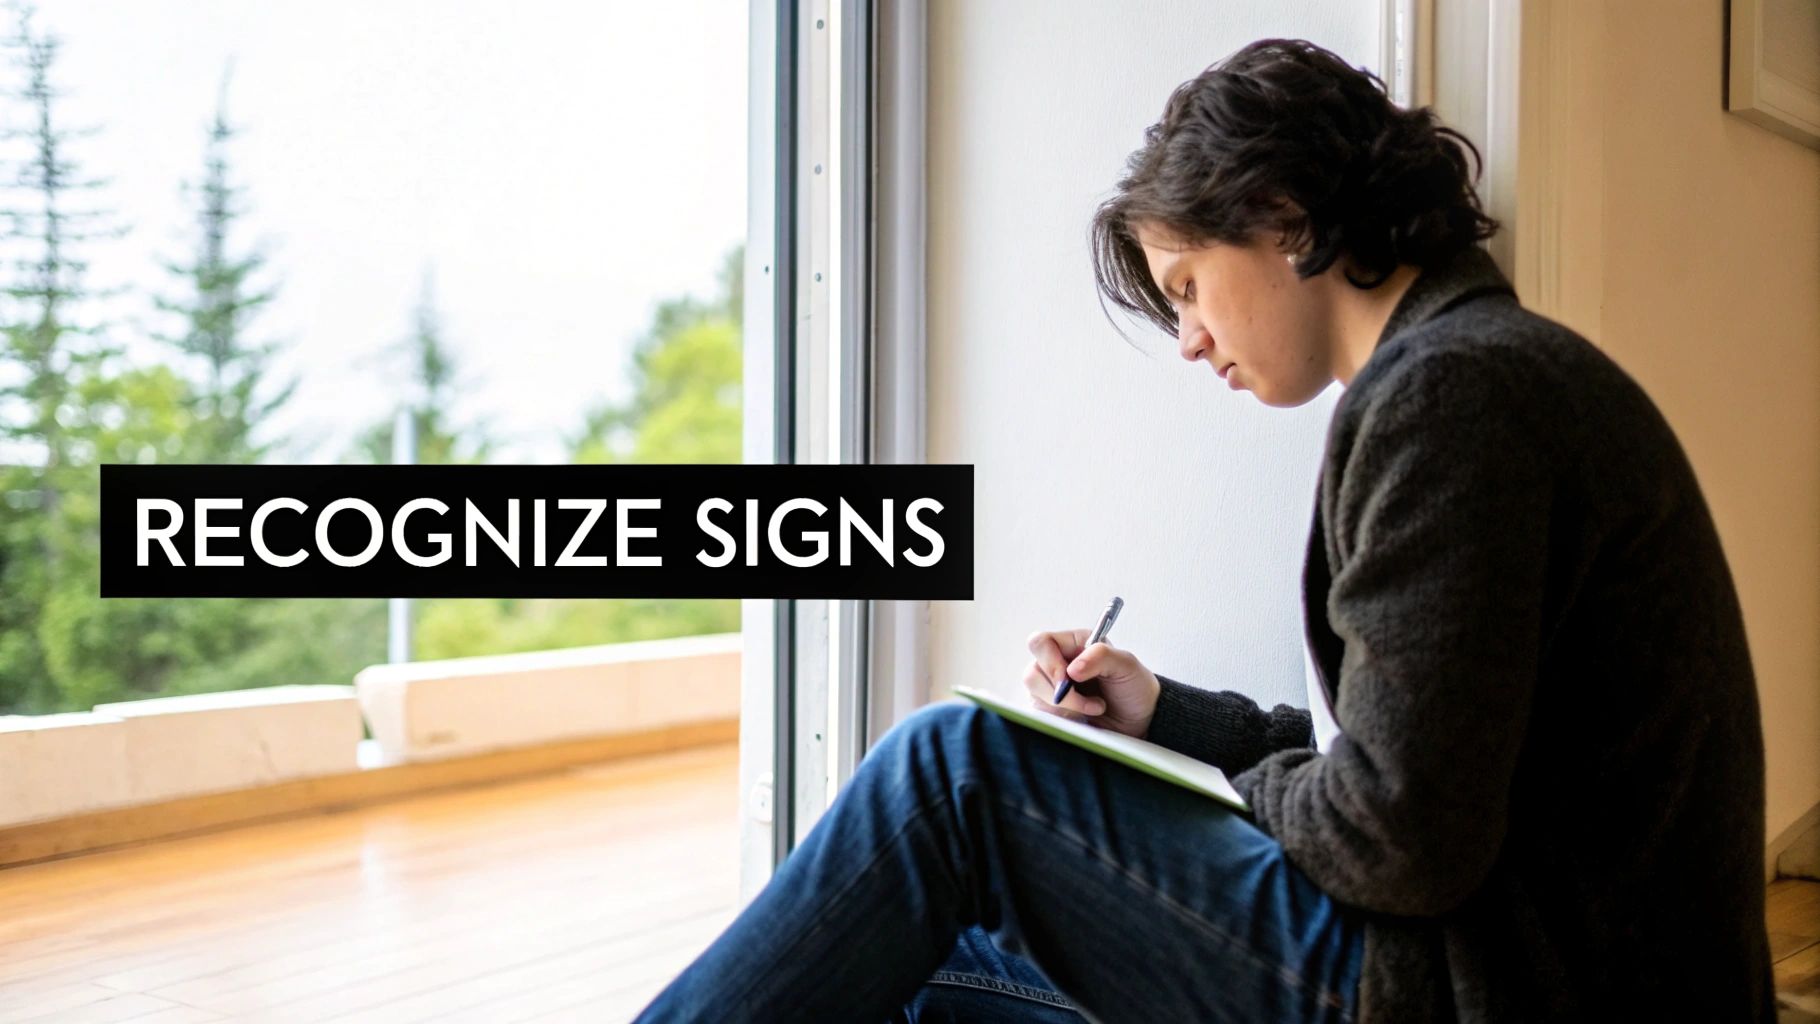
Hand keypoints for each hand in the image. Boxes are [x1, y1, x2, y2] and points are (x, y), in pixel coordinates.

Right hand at [1022, 628, 1161, 738]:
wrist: (1141, 720)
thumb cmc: (1134, 687)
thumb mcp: (1126, 665)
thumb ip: (1100, 656)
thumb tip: (1072, 669)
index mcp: (1073, 643)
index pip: (1041, 643)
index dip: (1050, 662)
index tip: (1068, 679)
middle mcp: (1058, 663)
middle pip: (1032, 673)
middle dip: (1060, 693)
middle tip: (1089, 703)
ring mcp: (1051, 688)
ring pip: (1035, 696)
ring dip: (1065, 708)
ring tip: (1093, 710)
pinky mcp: (1051, 710)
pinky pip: (1041, 715)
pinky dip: (1063, 719)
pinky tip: (1083, 719)